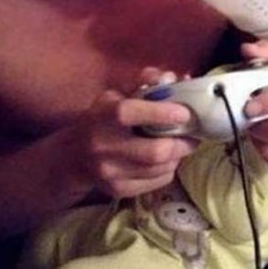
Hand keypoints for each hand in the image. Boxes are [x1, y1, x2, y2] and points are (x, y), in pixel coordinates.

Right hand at [63, 68, 196, 198]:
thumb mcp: (115, 96)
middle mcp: (102, 146)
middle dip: (182, 143)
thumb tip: (174, 78)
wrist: (74, 157)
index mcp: (101, 116)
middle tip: (193, 135)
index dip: (161, 113)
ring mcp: (109, 172)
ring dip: (177, 156)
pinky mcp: (118, 190)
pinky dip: (168, 169)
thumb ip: (144, 83)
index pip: (130, 113)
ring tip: (181, 145)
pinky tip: (166, 160)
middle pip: (154, 151)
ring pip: (160, 168)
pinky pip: (157, 182)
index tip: (185, 113)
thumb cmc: (102, 120)